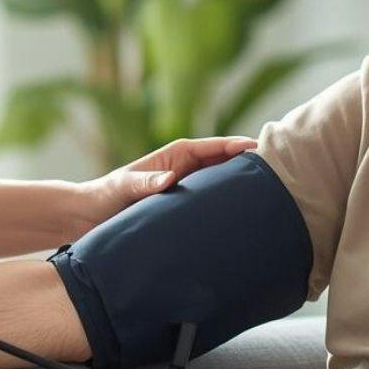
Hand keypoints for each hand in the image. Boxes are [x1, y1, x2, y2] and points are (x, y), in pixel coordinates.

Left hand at [75, 136, 258, 232]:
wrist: (87, 218)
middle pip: (225, 164)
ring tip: (272, 198)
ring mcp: (186, 190)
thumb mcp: (123, 187)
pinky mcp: (183, 210)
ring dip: (241, 189)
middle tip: (280, 173)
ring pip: (221, 185)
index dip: (238, 146)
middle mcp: (185, 170)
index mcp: (176, 156)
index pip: (215, 147)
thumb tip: (170, 178)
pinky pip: (211, 206)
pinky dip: (227, 209)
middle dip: (250, 165)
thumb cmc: (103, 196)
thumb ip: (144, 183)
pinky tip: (244, 222)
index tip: (262, 149)